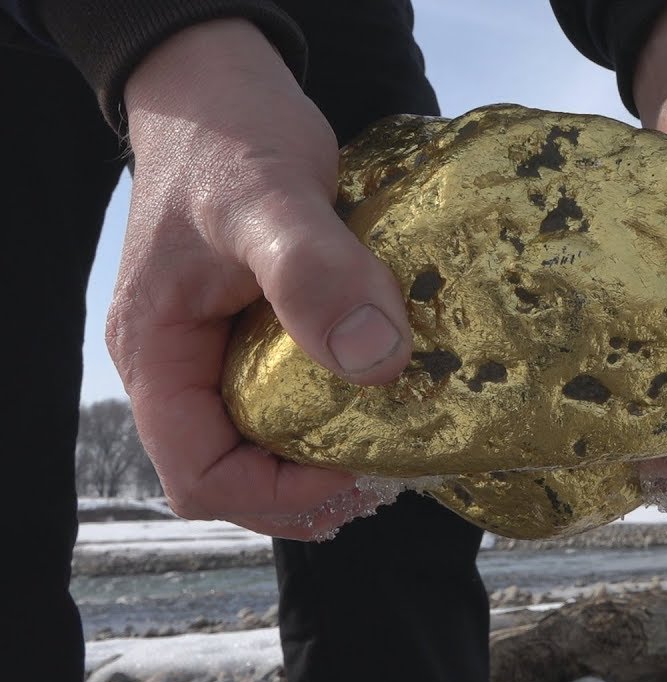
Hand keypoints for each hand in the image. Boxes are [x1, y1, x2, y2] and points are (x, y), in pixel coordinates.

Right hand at [107, 20, 410, 537]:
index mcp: (160, 355)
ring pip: (262, 440)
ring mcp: (216, 349)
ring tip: (391, 450)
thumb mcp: (272, 197)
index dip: (277, 495)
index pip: (200, 477)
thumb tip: (376, 364)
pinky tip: (383, 399)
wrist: (221, 85)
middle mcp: (181, 366)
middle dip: (308, 489)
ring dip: (323, 458)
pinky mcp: (255, 327)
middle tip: (388, 473)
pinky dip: (332, 411)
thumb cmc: (231, 135)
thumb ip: (314, 273)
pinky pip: (287, 394)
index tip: (354, 471)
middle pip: (234, 474)